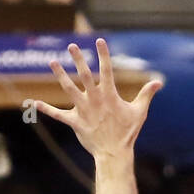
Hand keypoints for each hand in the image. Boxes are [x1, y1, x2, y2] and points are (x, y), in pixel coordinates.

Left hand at [36, 38, 162, 158]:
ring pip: (69, 89)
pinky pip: (58, 114)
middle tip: (71, 46)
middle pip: (85, 75)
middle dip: (78, 59)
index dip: (103, 54)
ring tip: (52, 62)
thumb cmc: (127, 132)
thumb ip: (146, 94)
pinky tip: (34, 102)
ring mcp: (83, 110)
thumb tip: (159, 82)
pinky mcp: (75, 122)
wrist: (114, 152)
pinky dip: (46, 109)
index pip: (106, 70)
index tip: (99, 41)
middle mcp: (94, 99)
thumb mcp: (139, 112)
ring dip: (60, 75)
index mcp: (109, 95)